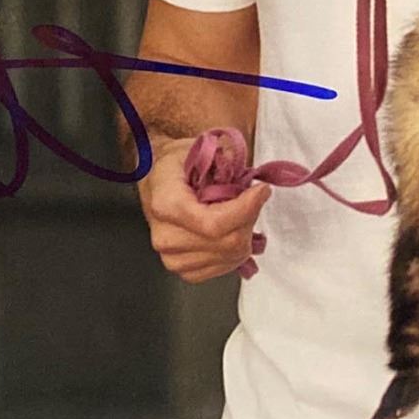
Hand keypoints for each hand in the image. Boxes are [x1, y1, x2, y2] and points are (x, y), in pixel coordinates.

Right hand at [137, 135, 270, 283]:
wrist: (156, 180)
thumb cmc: (177, 164)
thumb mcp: (197, 148)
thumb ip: (225, 161)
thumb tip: (249, 178)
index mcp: (166, 204)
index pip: (214, 223)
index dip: (246, 210)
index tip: (261, 190)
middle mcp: (165, 236)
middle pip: (226, 242)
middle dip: (250, 218)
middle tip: (254, 197)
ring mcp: (172, 257)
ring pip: (230, 257)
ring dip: (246, 234)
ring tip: (241, 212)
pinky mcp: (183, 269)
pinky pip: (222, 269)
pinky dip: (236, 251)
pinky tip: (234, 231)